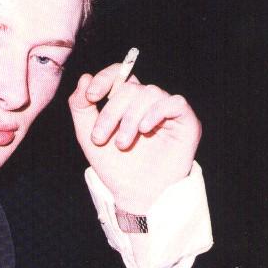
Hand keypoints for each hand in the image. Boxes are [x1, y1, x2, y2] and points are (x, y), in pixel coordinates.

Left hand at [68, 64, 201, 213]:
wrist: (134, 194)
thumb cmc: (114, 165)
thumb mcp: (88, 135)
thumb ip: (80, 107)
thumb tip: (84, 77)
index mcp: (125, 100)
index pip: (118, 73)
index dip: (104, 78)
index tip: (90, 97)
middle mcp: (147, 101)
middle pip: (129, 88)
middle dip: (111, 112)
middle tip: (100, 138)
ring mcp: (167, 110)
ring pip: (149, 93)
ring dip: (130, 118)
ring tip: (122, 144)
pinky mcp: (186, 122)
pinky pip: (175, 103)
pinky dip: (157, 113)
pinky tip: (144, 129)